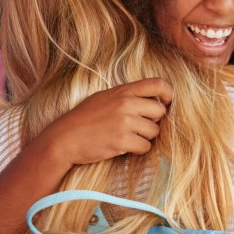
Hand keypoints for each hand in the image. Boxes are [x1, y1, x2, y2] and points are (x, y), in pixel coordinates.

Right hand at [45, 78, 173, 166]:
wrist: (64, 139)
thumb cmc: (83, 120)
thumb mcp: (104, 98)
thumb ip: (126, 96)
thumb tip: (151, 102)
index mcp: (122, 91)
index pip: (157, 84)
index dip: (169, 94)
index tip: (167, 103)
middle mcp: (126, 103)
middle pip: (160, 112)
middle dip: (154, 122)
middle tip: (139, 127)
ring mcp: (124, 122)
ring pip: (154, 132)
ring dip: (145, 138)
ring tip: (128, 138)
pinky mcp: (122, 141)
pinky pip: (145, 147)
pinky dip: (138, 150)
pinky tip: (124, 148)